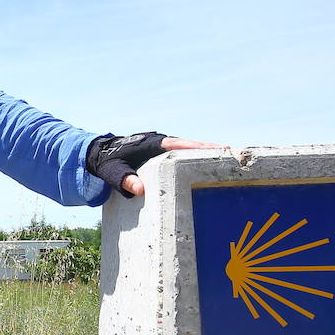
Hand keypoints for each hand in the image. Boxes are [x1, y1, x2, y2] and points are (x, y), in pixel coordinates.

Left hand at [87, 133, 224, 196]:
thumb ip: (123, 180)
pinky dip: (197, 162)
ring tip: (230, 163)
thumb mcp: (112, 172)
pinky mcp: (164, 158)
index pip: (177, 145)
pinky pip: (183, 159)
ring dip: (206, 156)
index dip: (196, 148)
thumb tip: (139, 190)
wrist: (102, 155)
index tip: (215, 150)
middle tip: (233, 155)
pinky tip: (212, 171)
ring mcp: (164, 151)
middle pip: (190, 147)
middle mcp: (161, 144)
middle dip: (209, 151)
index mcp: (151, 144)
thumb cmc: (108, 162)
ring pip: (189, 152)